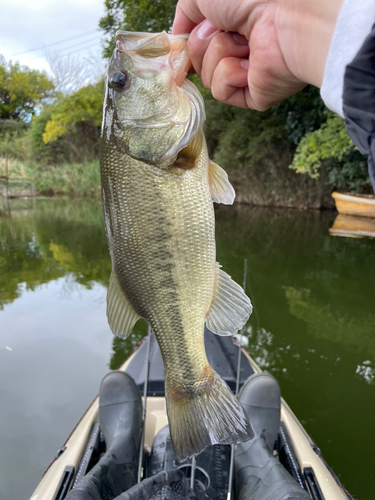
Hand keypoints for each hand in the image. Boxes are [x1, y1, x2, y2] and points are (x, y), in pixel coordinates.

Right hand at [172, 0, 342, 110]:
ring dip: (219, 54)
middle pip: (197, 59)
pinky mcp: (253, 95)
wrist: (287, 16)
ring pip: (207, 76)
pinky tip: (249, 63)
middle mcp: (240, 48)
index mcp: (232, 23)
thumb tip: (177, 36)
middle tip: (228, 28)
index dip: (188, 41)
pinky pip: (221, 92)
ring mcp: (247, 73)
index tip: (181, 40)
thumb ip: (185, 11)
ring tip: (245, 43)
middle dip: (203, 43)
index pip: (196, 42)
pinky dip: (229, 75)